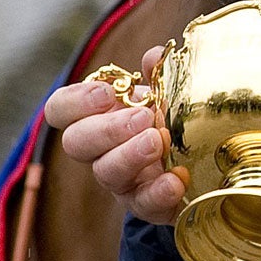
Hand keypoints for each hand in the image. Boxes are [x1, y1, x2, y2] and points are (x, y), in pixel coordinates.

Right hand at [43, 46, 187, 223]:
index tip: (106, 93)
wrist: (200, 162)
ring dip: (129, 156)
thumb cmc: (172, 117)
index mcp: (97, 116)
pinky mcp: (146, 203)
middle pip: (77, 143)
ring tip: (158, 140)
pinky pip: (142, 203)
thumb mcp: (168, 91)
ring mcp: (121, 179)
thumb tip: (154, 57)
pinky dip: (158, 192)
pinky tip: (176, 179)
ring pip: (106, 173)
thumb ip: (160, 73)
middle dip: (106, 129)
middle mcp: (100, 149)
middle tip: (142, 117)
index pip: (60, 109)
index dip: (74, 101)